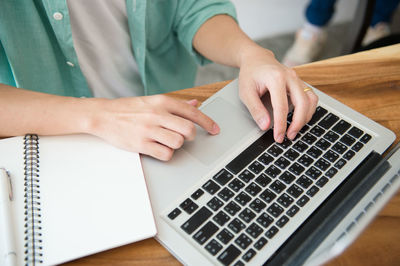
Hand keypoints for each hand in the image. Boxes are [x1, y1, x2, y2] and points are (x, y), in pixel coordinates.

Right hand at [87, 95, 219, 160]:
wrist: (103, 115)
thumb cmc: (128, 108)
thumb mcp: (152, 101)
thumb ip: (175, 104)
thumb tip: (196, 103)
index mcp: (162, 101)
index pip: (192, 112)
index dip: (207, 122)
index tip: (215, 130)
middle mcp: (157, 114)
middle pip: (188, 129)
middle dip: (191, 136)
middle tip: (185, 137)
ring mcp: (149, 130)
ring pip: (178, 142)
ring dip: (177, 145)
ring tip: (167, 141)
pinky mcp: (141, 144)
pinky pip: (165, 154)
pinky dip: (166, 154)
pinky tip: (160, 149)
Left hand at [238, 48, 317, 141]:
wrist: (256, 58)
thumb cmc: (250, 74)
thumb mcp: (246, 92)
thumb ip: (256, 109)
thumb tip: (265, 126)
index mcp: (276, 78)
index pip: (282, 107)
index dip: (281, 125)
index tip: (279, 137)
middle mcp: (290, 77)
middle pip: (302, 103)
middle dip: (298, 123)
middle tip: (289, 137)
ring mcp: (297, 78)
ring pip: (311, 100)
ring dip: (305, 117)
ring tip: (294, 130)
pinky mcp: (300, 82)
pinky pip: (310, 97)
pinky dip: (308, 109)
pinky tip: (299, 118)